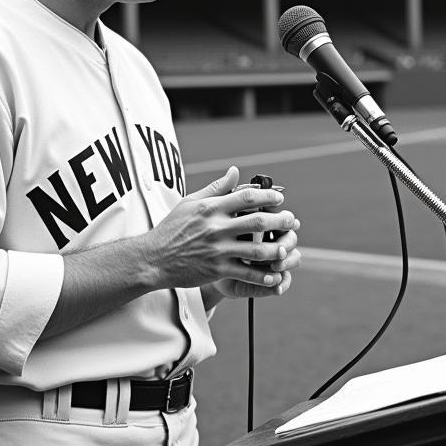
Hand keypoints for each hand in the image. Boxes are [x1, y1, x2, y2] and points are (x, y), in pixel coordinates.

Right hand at [142, 166, 299, 293]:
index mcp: (211, 208)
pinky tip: (274, 275)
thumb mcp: (190, 202)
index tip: (279, 198)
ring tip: (286, 247)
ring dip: (275, 248)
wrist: (154, 258)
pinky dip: (263, 275)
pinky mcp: (217, 269)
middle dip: (279, 220)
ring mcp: (218, 249)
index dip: (268, 195)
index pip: (246, 197)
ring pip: (256, 249)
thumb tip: (235, 171)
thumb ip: (216, 188)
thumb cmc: (172, 228)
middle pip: (257, 221)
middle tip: (292, 221)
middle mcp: (216, 227)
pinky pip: (246, 272)